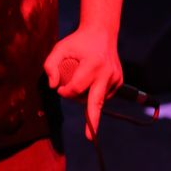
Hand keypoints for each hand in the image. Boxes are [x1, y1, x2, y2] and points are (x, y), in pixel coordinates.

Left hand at [43, 25, 122, 140]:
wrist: (102, 33)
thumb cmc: (78, 42)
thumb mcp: (60, 47)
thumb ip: (50, 65)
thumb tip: (53, 86)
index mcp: (93, 64)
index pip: (76, 88)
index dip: (65, 92)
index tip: (59, 89)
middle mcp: (107, 73)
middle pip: (96, 101)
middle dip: (92, 120)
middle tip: (89, 137)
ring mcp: (115, 78)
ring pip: (96, 98)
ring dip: (85, 96)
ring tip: (82, 78)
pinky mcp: (119, 81)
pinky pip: (103, 95)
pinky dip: (94, 92)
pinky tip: (92, 80)